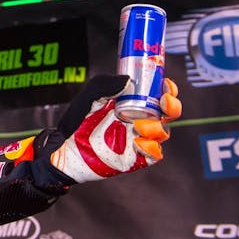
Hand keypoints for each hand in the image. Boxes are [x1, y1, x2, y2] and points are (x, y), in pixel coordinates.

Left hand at [46, 74, 181, 183]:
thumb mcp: (89, 96)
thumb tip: (128, 80)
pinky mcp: (135, 158)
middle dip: (172, 107)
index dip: (167, 89)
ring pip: (162, 133)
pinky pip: (154, 154)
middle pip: (168, 114)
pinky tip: (139, 142)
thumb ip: (105, 84)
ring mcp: (138, 139)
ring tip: (138, 126)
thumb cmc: (78, 119)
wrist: (65, 145)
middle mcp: (139, 120)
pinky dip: (151, 147)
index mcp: (132, 104)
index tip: (165, 84)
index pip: (157, 95)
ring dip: (156, 127)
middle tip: (164, 102)